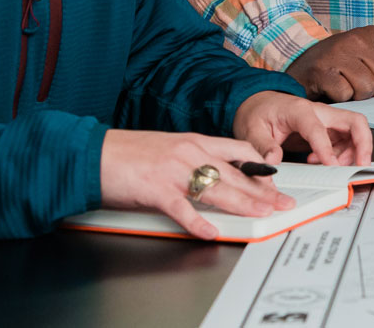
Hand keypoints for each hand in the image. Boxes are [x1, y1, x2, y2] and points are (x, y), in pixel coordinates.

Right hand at [98, 129, 293, 240]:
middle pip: (235, 173)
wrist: (91, 153)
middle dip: (262, 190)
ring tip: (263, 213)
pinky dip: (199, 224)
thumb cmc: (126, 153)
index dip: (259, 168)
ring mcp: (173, 172)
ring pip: (218, 189)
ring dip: (244, 204)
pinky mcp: (156, 190)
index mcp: (193, 141)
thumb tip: (211, 174)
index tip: (274, 181)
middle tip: (282, 202)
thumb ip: (191, 159)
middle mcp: (188, 153)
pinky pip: (183, 210)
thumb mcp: (167, 148)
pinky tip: (212, 233)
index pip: (238, 151)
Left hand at [233, 91, 372, 165]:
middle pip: (354, 121)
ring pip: (354, 132)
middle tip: (362, 164)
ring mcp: (326, 120)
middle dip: (363, 144)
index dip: (327, 149)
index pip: (319, 129)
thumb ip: (263, 147)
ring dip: (353, 152)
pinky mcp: (327, 129)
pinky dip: (343, 154)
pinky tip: (324, 162)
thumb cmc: (257, 113)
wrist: (258, 104)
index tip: (331, 166)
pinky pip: (346, 140)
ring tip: (333, 166)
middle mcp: (319, 112)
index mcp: (299, 110)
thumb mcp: (251, 130)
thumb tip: (273, 162)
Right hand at [286, 27, 373, 102]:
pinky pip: (347, 94)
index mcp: (372, 34)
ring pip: (368, 88)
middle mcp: (356, 39)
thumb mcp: (368, 58)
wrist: (301, 67)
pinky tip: (333, 90)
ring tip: (347, 86)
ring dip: (359, 96)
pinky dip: (342, 98)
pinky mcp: (322, 70)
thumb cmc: (340, 65)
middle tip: (361, 84)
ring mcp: (338, 53)